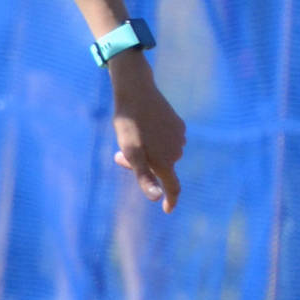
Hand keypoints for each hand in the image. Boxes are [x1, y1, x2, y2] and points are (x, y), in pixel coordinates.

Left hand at [107, 53, 183, 211]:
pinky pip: (166, 139)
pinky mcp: (178, 124)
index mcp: (165, 162)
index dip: (171, 200)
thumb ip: (144, 177)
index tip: (166, 208)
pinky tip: (144, 125)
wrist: (136, 91)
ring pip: (163, 152)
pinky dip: (155, 139)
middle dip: (145, 166)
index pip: (173, 188)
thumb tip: (157, 198)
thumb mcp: (131, 152)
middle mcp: (177, 151)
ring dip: (149, 151)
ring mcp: (180, 137)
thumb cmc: (130, 125)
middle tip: (119, 154)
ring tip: (132, 136)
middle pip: (161, 168)